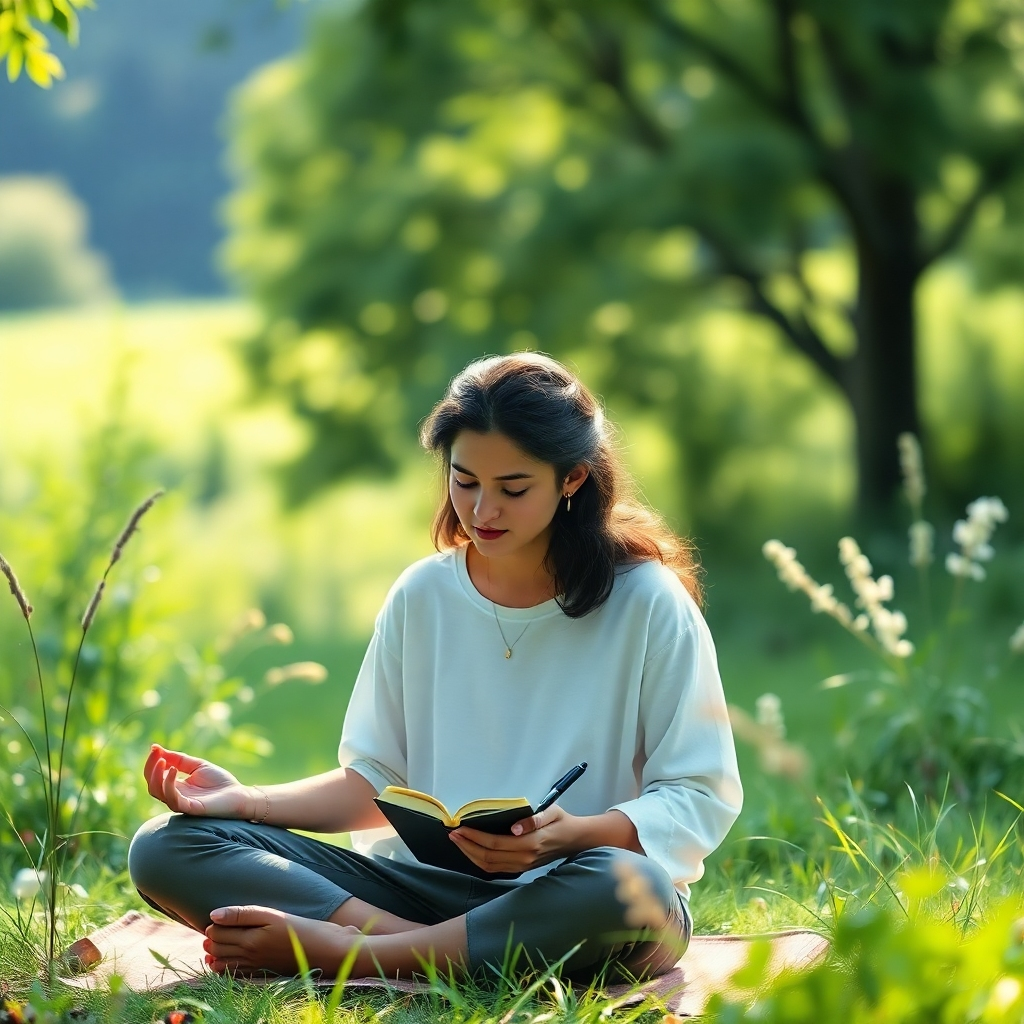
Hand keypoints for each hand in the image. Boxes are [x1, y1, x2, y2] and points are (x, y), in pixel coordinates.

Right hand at [144, 743, 253, 818]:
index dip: (151, 763)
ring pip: (158, 793)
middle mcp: (175, 797)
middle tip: (156, 753)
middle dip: (151, 768)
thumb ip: (178, 759)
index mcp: (176, 787)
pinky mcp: (190, 808)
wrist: (239, 794)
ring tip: (162, 761)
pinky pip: (173, 799)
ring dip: (156, 776)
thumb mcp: (197, 765)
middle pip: (152, 786)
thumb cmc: (219, 781)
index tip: (154, 748)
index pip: (154, 777)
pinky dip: (169, 785)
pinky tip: (173, 770)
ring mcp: (182, 803)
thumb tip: (155, 747)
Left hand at [203, 905, 363, 975]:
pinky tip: (220, 964)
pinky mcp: (262, 975)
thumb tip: (214, 915)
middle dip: (211, 939)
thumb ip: (243, 914)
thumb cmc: (302, 928)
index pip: (218, 934)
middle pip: (217, 949)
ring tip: (212, 946)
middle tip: (212, 930)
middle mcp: (249, 957)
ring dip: (214, 954)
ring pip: (222, 964)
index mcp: (251, 939)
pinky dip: (223, 969)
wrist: (325, 952)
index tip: (217, 918)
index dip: (213, 925)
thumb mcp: (274, 915)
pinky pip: (234, 975)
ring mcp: (254, 968)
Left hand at [449, 805, 581, 874]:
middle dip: (467, 846)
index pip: (495, 843)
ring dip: (470, 855)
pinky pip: (495, 870)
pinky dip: (479, 862)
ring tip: (458, 842)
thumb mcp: (552, 812)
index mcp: (530, 843)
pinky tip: (471, 852)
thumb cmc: (562, 821)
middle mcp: (524, 859)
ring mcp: (522, 866)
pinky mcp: (520, 869)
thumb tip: (515, 828)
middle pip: (488, 857)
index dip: (475, 837)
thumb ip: (534, 819)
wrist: (575, 840)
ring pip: (489, 867)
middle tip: (453, 834)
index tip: (460, 828)